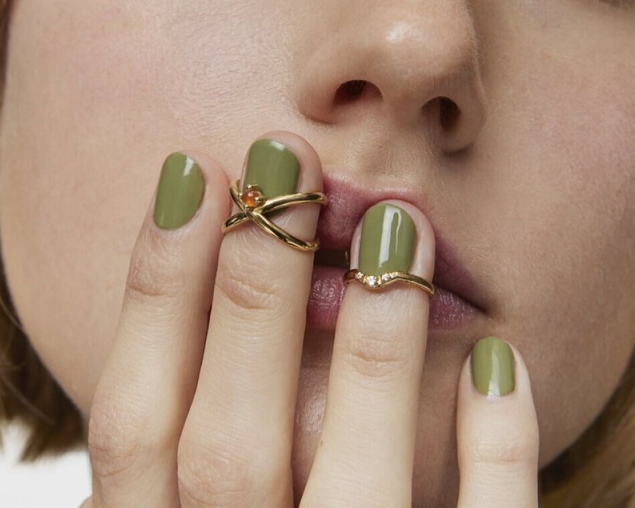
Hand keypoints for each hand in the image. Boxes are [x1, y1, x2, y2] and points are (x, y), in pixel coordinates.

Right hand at [79, 132, 538, 506]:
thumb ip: (192, 429)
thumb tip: (206, 261)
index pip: (132, 422)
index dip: (152, 290)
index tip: (190, 171)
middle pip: (228, 446)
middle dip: (252, 288)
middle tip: (288, 159)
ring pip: (352, 493)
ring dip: (374, 347)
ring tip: (400, 221)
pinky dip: (495, 457)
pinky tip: (501, 355)